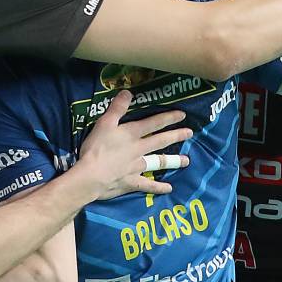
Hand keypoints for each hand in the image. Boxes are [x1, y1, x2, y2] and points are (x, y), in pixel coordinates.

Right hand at [75, 94, 190, 199]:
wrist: (91, 176)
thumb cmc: (96, 148)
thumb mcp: (104, 123)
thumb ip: (117, 108)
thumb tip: (128, 92)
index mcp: (132, 134)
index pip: (153, 123)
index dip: (168, 118)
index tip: (182, 115)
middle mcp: (139, 149)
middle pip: (161, 141)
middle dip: (176, 136)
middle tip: (190, 133)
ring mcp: (137, 167)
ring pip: (159, 162)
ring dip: (173, 161)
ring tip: (187, 160)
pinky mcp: (132, 182)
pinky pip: (148, 185)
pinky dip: (159, 187)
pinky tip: (169, 188)